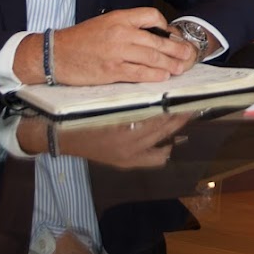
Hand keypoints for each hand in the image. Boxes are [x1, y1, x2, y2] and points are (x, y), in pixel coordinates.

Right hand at [16, 7, 195, 85]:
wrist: (56, 54)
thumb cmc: (79, 40)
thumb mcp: (104, 23)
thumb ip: (126, 27)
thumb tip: (150, 35)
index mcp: (118, 18)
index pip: (151, 15)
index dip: (164, 26)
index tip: (170, 35)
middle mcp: (120, 33)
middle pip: (157, 40)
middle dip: (176, 49)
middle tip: (188, 54)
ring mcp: (117, 52)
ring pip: (152, 57)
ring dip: (170, 64)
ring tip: (180, 67)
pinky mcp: (112, 70)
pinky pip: (139, 73)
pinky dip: (154, 75)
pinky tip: (163, 76)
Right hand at [24, 112, 192, 168]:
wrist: (60, 134)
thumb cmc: (81, 111)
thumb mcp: (107, 99)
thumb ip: (132, 97)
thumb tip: (159, 90)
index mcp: (124, 124)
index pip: (161, 114)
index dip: (177, 106)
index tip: (189, 96)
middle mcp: (129, 144)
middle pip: (166, 129)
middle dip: (180, 116)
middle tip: (193, 104)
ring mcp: (129, 157)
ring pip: (163, 143)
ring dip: (174, 131)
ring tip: (183, 117)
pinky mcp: (126, 163)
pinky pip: (155, 158)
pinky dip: (164, 149)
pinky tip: (169, 140)